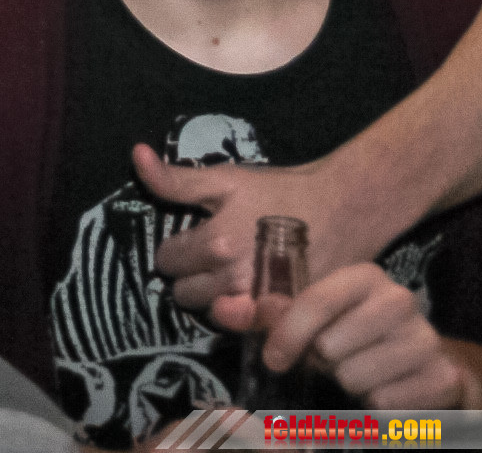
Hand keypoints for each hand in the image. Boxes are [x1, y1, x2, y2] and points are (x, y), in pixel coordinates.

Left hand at [134, 145, 377, 314]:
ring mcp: (260, 301)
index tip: (188, 242)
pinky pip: (245, 326)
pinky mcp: (285, 316)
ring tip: (226, 276)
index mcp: (214, 244)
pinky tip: (249, 293)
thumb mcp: (225, 178)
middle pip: (184, 294)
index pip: (166, 262)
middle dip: (189, 277)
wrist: (344, 207)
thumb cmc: (281, 190)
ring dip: (212, 298)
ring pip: (212, 313)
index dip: (173, 250)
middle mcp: (233, 278)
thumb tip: (136, 156)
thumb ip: (175, 180)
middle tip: (207, 261)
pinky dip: (242, 313)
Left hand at [213, 263, 468, 408]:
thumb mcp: (310, 321)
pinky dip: (375, 407)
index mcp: (364, 277)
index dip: (287, 334)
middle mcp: (400, 299)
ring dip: (349, 385)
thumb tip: (224, 309)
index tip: (274, 360)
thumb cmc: (354, 338)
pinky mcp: (444, 377)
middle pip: (332, 346)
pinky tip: (384, 391)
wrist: (426, 366)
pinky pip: (385, 404)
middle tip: (335, 361)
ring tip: (359, 373)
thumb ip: (264, 314)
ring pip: (356, 378)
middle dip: (323, 363)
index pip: (315, 301)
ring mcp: (426, 337)